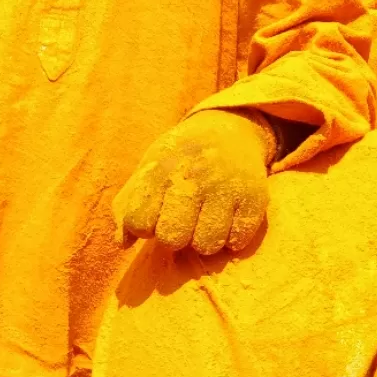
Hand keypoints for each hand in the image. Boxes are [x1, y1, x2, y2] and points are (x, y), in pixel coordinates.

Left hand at [112, 109, 276, 255]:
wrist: (229, 131)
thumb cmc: (179, 158)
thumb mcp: (148, 168)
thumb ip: (127, 204)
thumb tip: (122, 244)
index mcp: (161, 169)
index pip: (139, 222)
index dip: (144, 227)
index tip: (153, 217)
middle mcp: (193, 177)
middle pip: (172, 238)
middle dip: (173, 237)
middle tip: (181, 222)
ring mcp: (226, 187)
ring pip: (206, 245)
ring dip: (203, 240)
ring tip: (203, 221)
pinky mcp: (254, 199)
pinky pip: (236, 242)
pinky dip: (230, 237)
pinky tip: (226, 219)